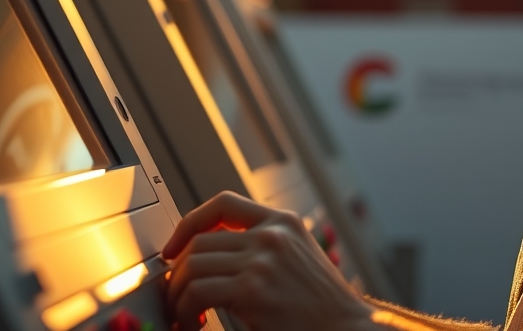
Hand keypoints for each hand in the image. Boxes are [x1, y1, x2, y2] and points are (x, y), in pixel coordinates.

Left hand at [162, 191, 375, 330]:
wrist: (349, 330)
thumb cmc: (323, 308)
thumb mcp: (298, 260)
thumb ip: (265, 249)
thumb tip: (214, 257)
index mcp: (284, 223)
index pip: (223, 204)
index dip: (189, 224)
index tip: (173, 249)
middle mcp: (272, 235)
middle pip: (200, 241)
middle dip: (179, 273)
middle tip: (178, 299)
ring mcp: (262, 260)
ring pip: (192, 267)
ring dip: (178, 295)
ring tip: (185, 317)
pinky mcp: (252, 290)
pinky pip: (197, 293)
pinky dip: (185, 311)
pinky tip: (195, 324)